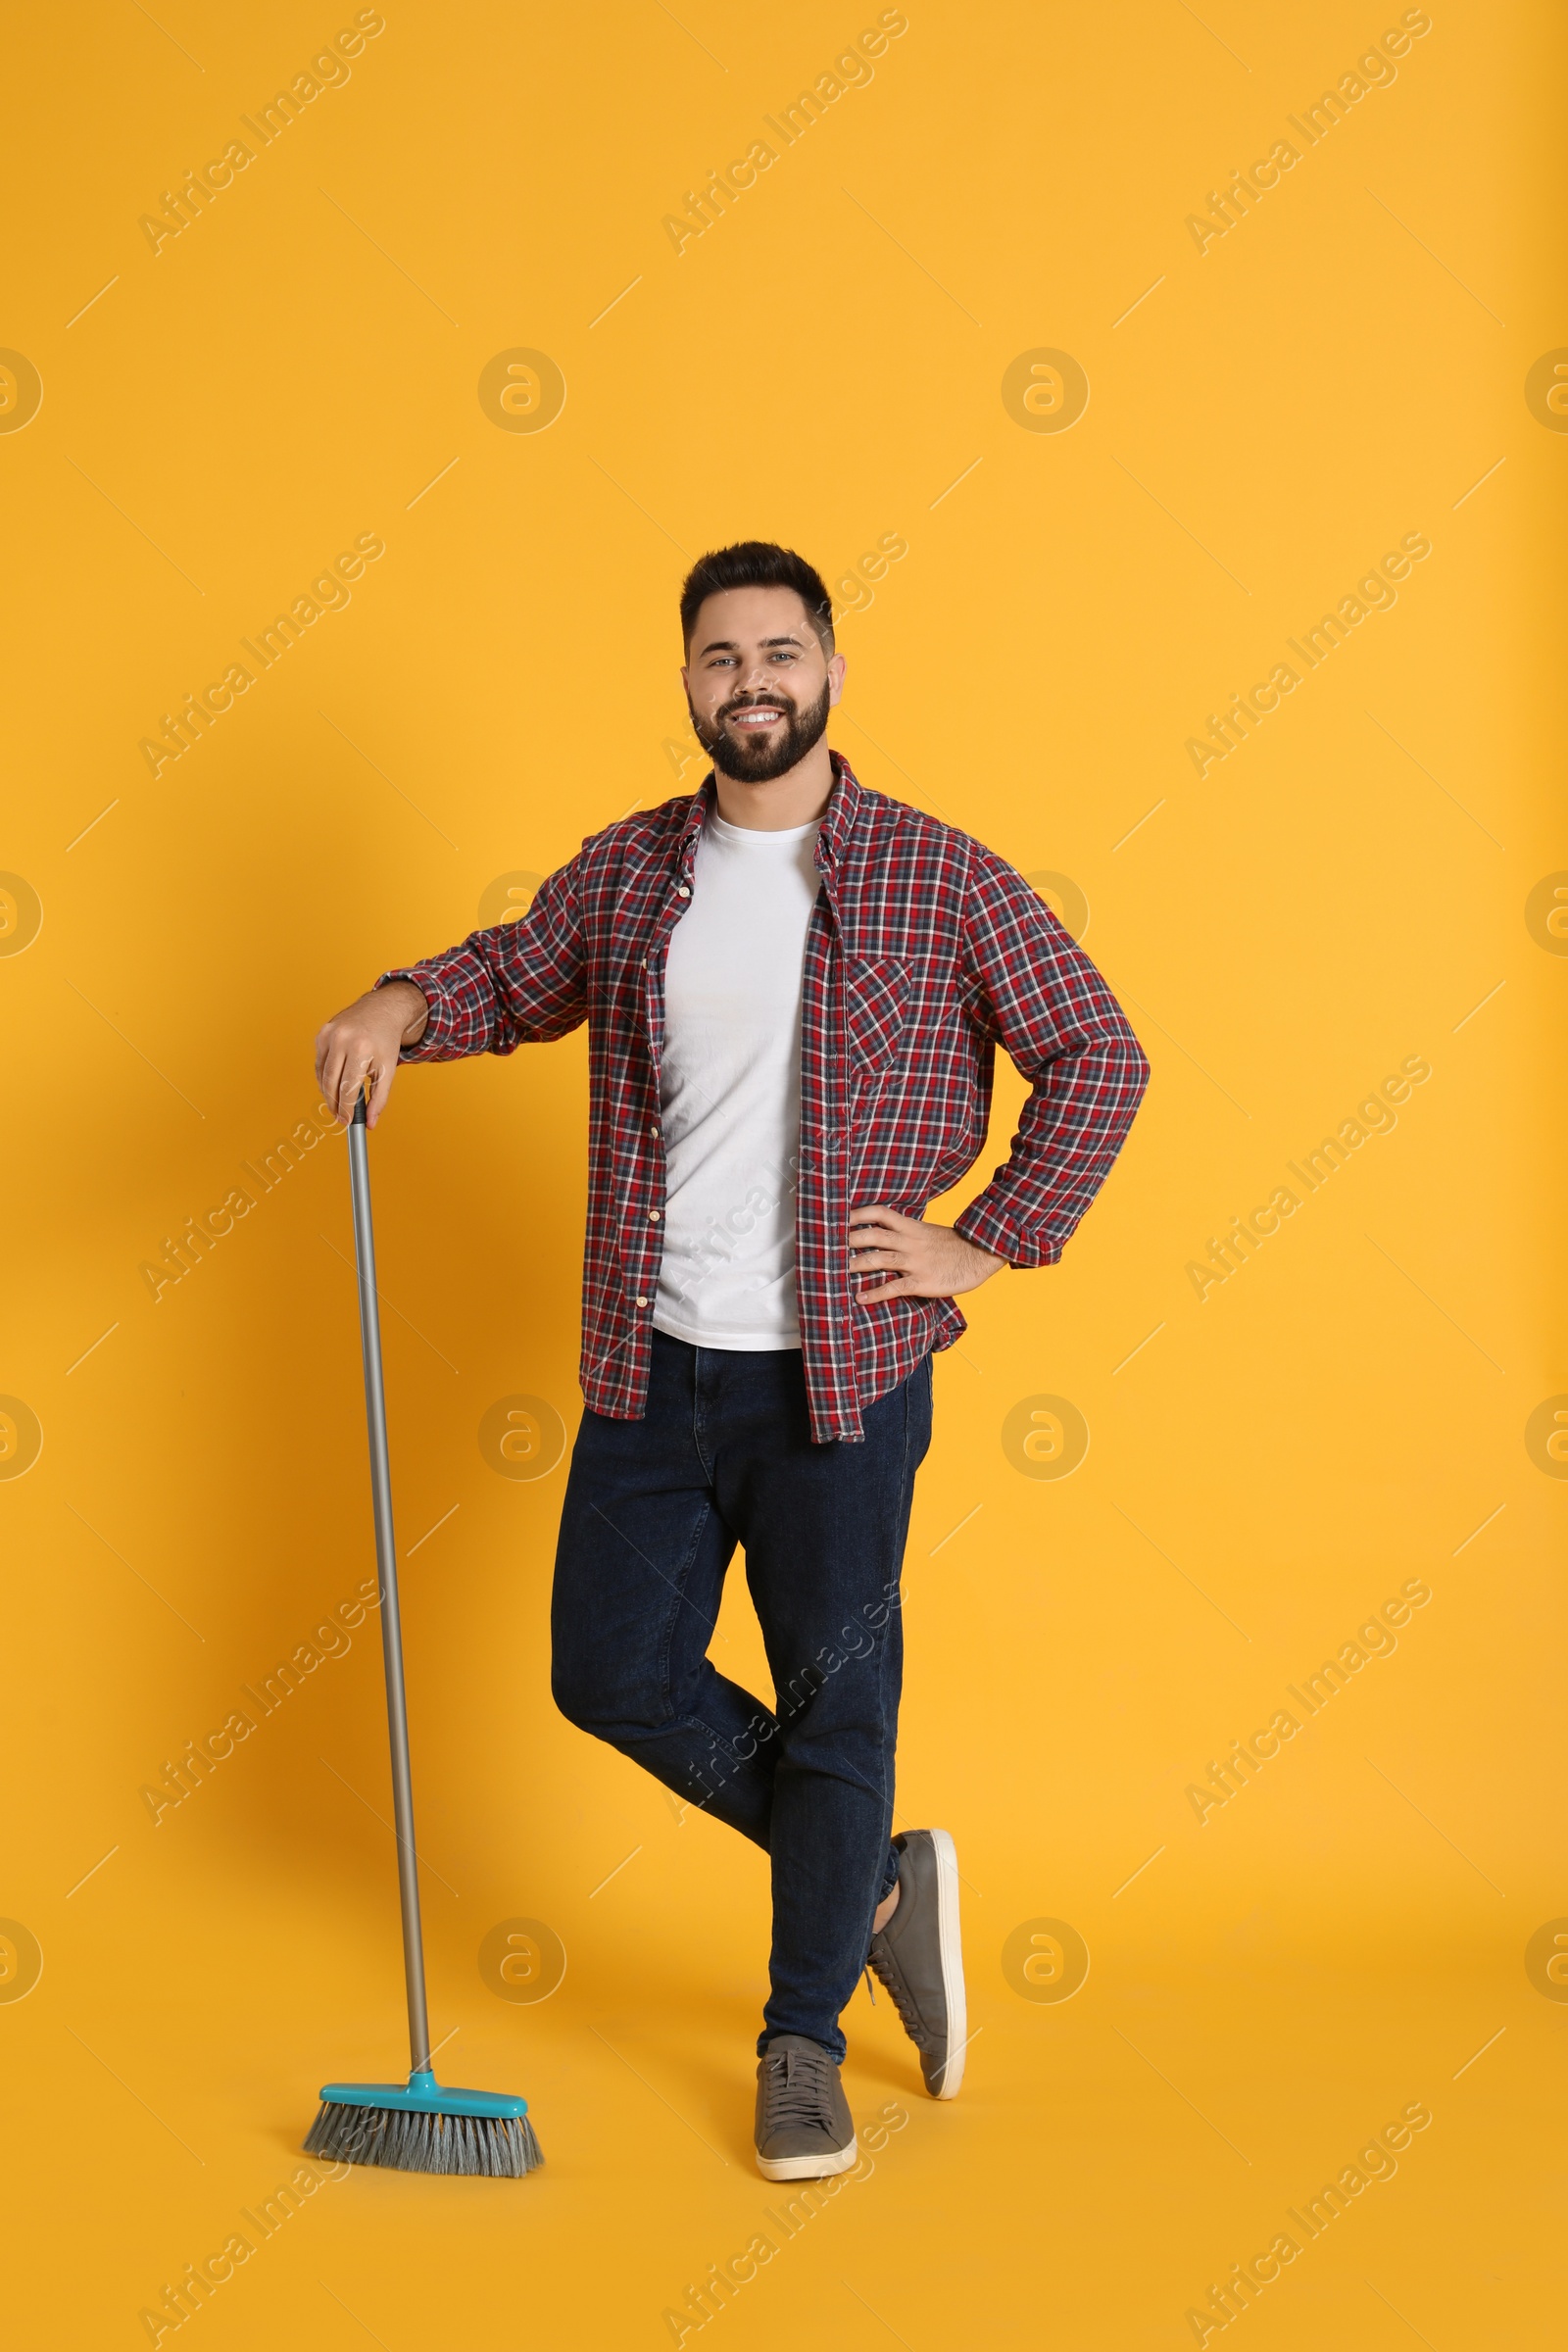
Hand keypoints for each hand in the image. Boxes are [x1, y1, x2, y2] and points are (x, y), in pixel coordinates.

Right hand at [314, 982, 428, 1127]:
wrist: (380, 1011)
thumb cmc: (385, 1042)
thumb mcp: (388, 1071)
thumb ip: (379, 1099)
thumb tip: (371, 1124)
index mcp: (361, 1049)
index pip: (347, 1088)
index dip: (345, 1109)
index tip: (346, 1121)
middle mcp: (342, 1040)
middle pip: (331, 1083)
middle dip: (334, 1104)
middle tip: (340, 1117)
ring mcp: (329, 1035)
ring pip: (321, 1074)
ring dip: (327, 1093)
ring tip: (337, 1104)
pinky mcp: (321, 1033)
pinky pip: (319, 1063)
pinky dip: (324, 1077)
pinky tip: (332, 1085)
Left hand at [848, 1203, 1005, 1302]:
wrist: (982, 1255)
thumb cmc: (957, 1246)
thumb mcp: (930, 1233)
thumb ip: (909, 1234)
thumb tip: (889, 1236)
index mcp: (912, 1227)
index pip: (880, 1213)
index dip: (859, 1213)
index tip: (840, 1216)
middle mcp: (910, 1242)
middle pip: (873, 1235)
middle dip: (849, 1239)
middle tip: (827, 1244)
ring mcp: (915, 1262)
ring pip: (879, 1259)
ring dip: (855, 1265)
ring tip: (835, 1271)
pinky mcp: (922, 1282)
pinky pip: (894, 1287)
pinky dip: (875, 1293)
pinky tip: (860, 1298)